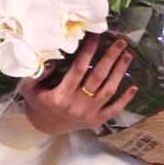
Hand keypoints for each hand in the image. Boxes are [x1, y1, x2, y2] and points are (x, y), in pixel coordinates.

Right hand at [18, 37, 134, 135]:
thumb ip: (37, 74)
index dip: (88, 52)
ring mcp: (89, 113)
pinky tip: (134, 86)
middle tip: (120, 42)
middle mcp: (77, 104)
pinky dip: (125, 99)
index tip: (96, 37)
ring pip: (109, 90)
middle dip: (110, 58)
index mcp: (60, 95)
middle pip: (98, 77)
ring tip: (127, 56)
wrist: (46, 127)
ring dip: (120, 72)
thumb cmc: (38, 102)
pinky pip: (114, 109)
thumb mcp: (29, 88)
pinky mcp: (97, 120)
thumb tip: (53, 60)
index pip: (78, 69)